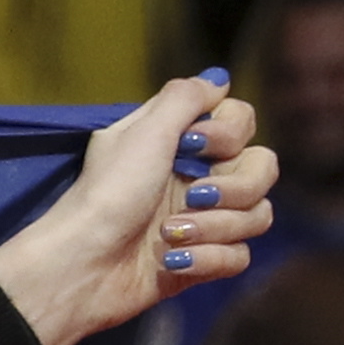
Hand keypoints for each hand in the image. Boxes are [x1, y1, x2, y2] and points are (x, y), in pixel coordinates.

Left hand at [0, 75, 276, 344]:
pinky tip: (172, 262)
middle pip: (262, 169)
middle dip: (234, 187)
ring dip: (216, 226)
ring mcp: (202, 220)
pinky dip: (209, 259)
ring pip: (257, 215)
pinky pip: (238, 256)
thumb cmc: (107, 194)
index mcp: (183, 143)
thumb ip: (185, 98)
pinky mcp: (200, 261)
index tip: (193, 145)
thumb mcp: (143, 132)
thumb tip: (219, 78)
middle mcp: (197, 176)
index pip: (243, 122)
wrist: (80, 266)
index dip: (230, 133)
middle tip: (191, 197)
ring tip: (168, 235)